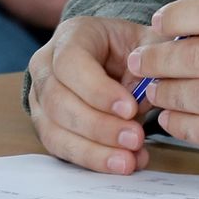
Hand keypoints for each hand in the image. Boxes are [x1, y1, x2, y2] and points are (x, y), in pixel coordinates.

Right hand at [27, 15, 153, 174]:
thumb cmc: (127, 49)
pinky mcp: (45, 125)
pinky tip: (120, 162)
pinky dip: (92, 159)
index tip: (130, 108)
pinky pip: (60, 148)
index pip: (71, 63)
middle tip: (135, 138)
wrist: (111, 59)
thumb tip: (158, 83)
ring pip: (55, 130)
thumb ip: (154, 57)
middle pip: (59, 101)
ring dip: (95, 150)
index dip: (97, 90)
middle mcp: (46, 65)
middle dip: (99, 126)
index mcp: (71, 36)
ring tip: (129, 159)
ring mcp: (41, 97)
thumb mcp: (145, 41)